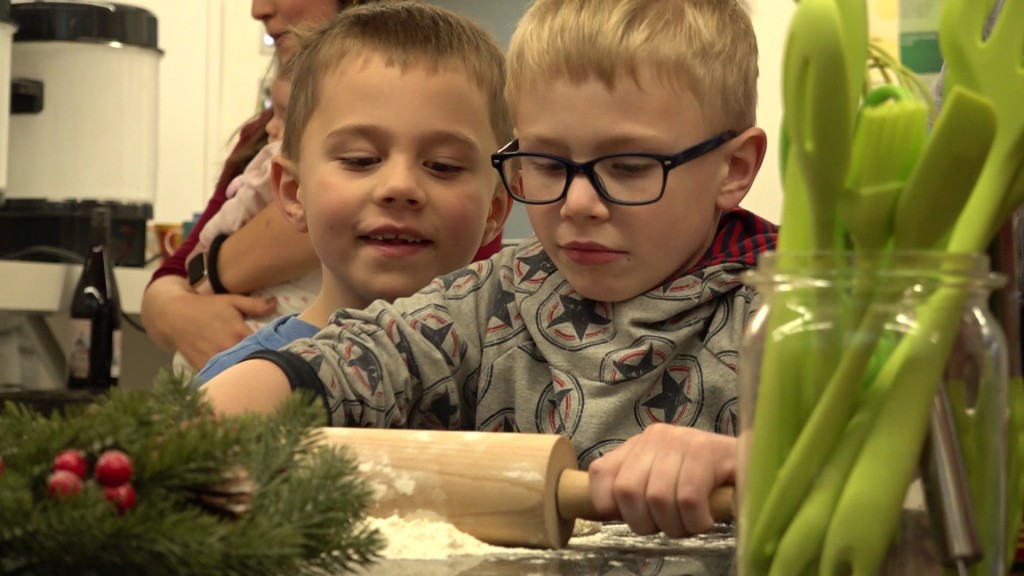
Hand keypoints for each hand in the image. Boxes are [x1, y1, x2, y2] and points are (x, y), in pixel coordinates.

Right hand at [141, 276, 277, 367]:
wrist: (173, 315)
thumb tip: (275, 304)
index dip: (274, 353)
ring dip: (245, 375)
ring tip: (255, 378)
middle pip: (252, 363)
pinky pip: (219, 377)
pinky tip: (235, 379)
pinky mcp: (202, 367)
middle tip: (272, 370)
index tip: (282, 357)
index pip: (265, 347)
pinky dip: (227, 379)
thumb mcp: (232, 301)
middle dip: (262, 366)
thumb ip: (254, 305)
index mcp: (239, 332)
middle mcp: (228, 347)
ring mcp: (214, 359)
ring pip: (236, 372)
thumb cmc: (206, 307)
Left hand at [587, 423, 736, 537]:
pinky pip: (688, 499)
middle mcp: (656, 436)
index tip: (635, 518)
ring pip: (658, 498)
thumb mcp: (661, 483)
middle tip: (670, 525)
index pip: (602, 473)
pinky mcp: (708, 451)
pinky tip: (706, 519)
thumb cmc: (705, 484)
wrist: (754, 467)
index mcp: (639, 444)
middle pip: (627, 491)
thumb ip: (633, 489)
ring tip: (691, 523)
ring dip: (675, 525)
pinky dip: (696, 521)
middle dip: (646, 523)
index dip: (610, 507)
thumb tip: (602, 511)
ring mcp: (682, 440)